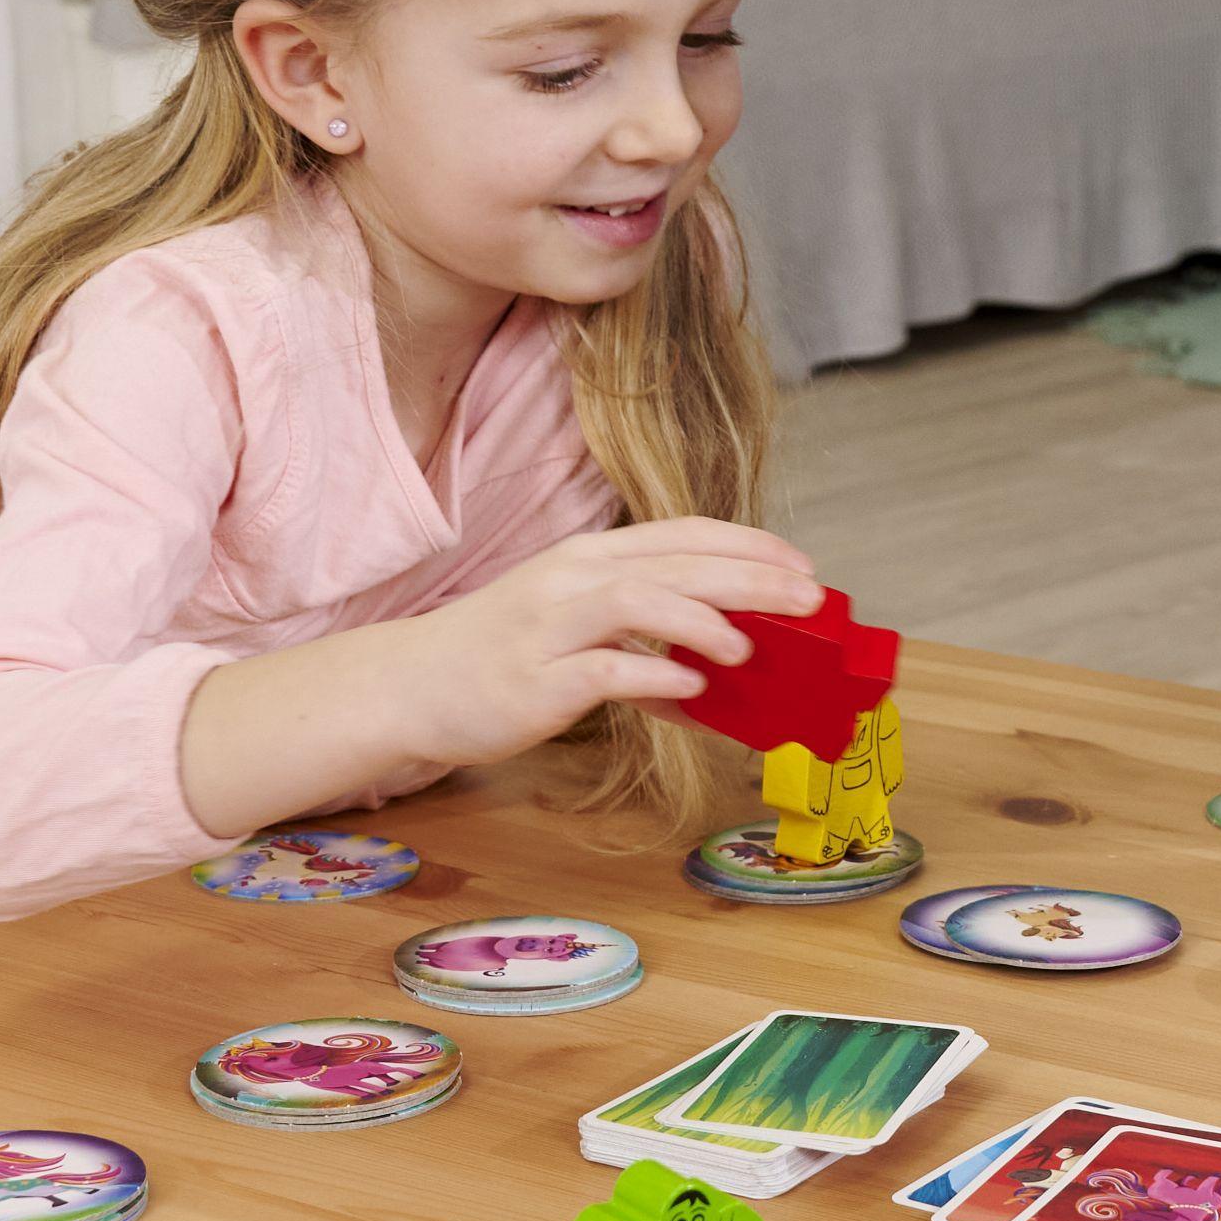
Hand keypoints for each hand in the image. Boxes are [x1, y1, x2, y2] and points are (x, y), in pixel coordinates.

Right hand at [181, 518, 824, 833]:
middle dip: (751, 577)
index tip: (804, 568)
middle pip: (676, 561)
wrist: (409, 686)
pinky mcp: (534, 679)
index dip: (750, 546)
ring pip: (640, 600)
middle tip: (811, 601)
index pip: (684, 534)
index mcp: (590, 557)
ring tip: (752, 646)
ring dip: (703, 619)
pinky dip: (653, 673)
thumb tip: (711, 673)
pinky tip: (693, 687)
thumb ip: (641, 636)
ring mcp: (550, 626)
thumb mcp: (573, 627)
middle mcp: (572, 578)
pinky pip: (603, 669)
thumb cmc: (499, 656)